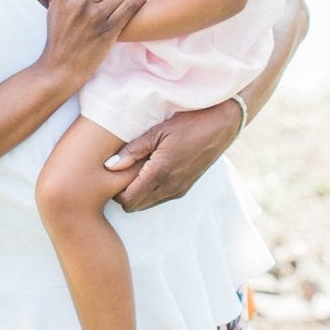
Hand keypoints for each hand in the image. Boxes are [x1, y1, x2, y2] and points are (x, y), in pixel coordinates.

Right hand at [43, 0, 145, 92]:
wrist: (61, 66)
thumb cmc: (60, 35)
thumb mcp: (58, 5)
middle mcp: (81, 2)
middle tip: (114, 1)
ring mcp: (96, 17)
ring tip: (124, 5)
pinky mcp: (109, 30)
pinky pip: (130, 7)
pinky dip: (138, 2)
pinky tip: (139, 2)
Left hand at [107, 99, 242, 211]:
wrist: (221, 126)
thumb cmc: (188, 124)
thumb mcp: (158, 132)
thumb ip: (133, 150)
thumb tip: (109, 165)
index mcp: (161, 173)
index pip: (128, 200)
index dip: (114, 191)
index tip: (110, 175)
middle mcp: (170, 187)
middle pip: (135, 206)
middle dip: (123, 194)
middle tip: (118, 173)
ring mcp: (179, 190)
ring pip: (147, 204)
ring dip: (137, 193)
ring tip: (133, 170)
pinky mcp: (185, 188)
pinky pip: (159, 198)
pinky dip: (149, 191)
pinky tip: (148, 171)